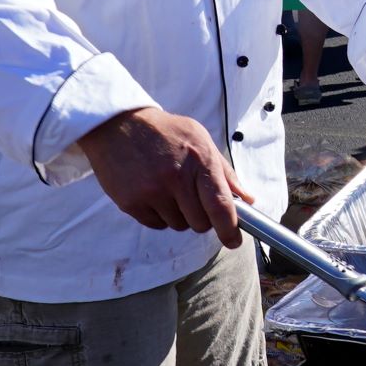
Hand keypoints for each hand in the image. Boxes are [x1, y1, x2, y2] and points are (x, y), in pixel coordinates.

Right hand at [81, 107, 250, 248]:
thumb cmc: (165, 131)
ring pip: (178, 225)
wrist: (118, 124)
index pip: (220, 206)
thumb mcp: (200, 138)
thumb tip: (247, 199)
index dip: (230, 229)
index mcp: (199, 160)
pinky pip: (156, 225)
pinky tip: (152, 193)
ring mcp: (151, 192)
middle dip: (202, 217)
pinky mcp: (131, 202)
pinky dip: (159, 215)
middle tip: (192, 198)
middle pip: (200, 223)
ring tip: (168, 189)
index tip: (233, 240)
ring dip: (179, 215)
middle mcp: (176, 178)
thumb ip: (224, 171)